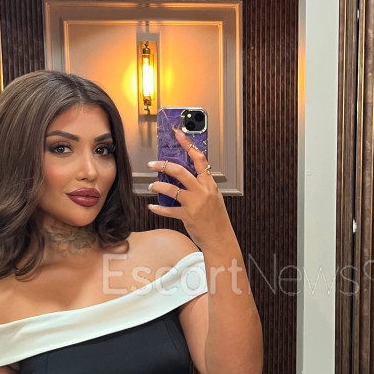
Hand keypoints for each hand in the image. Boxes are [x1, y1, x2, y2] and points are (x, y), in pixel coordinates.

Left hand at [147, 127, 232, 247]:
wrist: (220, 239)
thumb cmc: (217, 219)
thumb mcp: (213, 196)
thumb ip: (201, 185)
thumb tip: (184, 175)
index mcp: (209, 184)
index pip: (199, 158)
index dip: (188, 144)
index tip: (178, 134)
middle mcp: (202, 191)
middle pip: (180, 171)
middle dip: (163, 165)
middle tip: (153, 164)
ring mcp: (194, 203)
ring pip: (171, 189)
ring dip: (158, 186)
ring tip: (153, 186)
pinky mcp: (187, 216)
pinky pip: (168, 210)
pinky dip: (158, 208)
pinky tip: (152, 207)